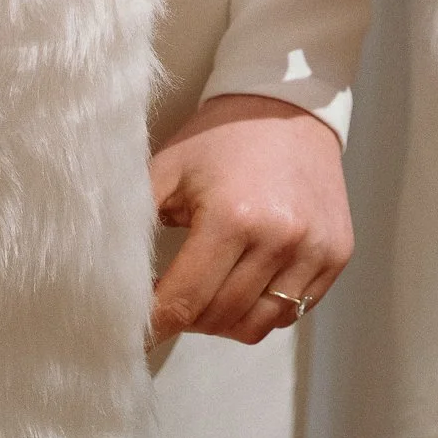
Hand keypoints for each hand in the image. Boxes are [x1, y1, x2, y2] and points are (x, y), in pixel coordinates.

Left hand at [149, 94, 353, 344]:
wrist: (289, 105)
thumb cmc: (220, 138)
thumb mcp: (166, 169)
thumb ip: (131, 225)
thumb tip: (100, 282)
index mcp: (232, 217)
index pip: (182, 302)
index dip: (152, 324)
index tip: (132, 332)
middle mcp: (281, 238)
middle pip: (218, 319)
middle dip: (185, 319)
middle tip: (170, 299)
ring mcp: (315, 249)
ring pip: (257, 326)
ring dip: (224, 320)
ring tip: (208, 293)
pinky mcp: (337, 253)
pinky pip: (293, 312)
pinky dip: (263, 308)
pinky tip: (246, 280)